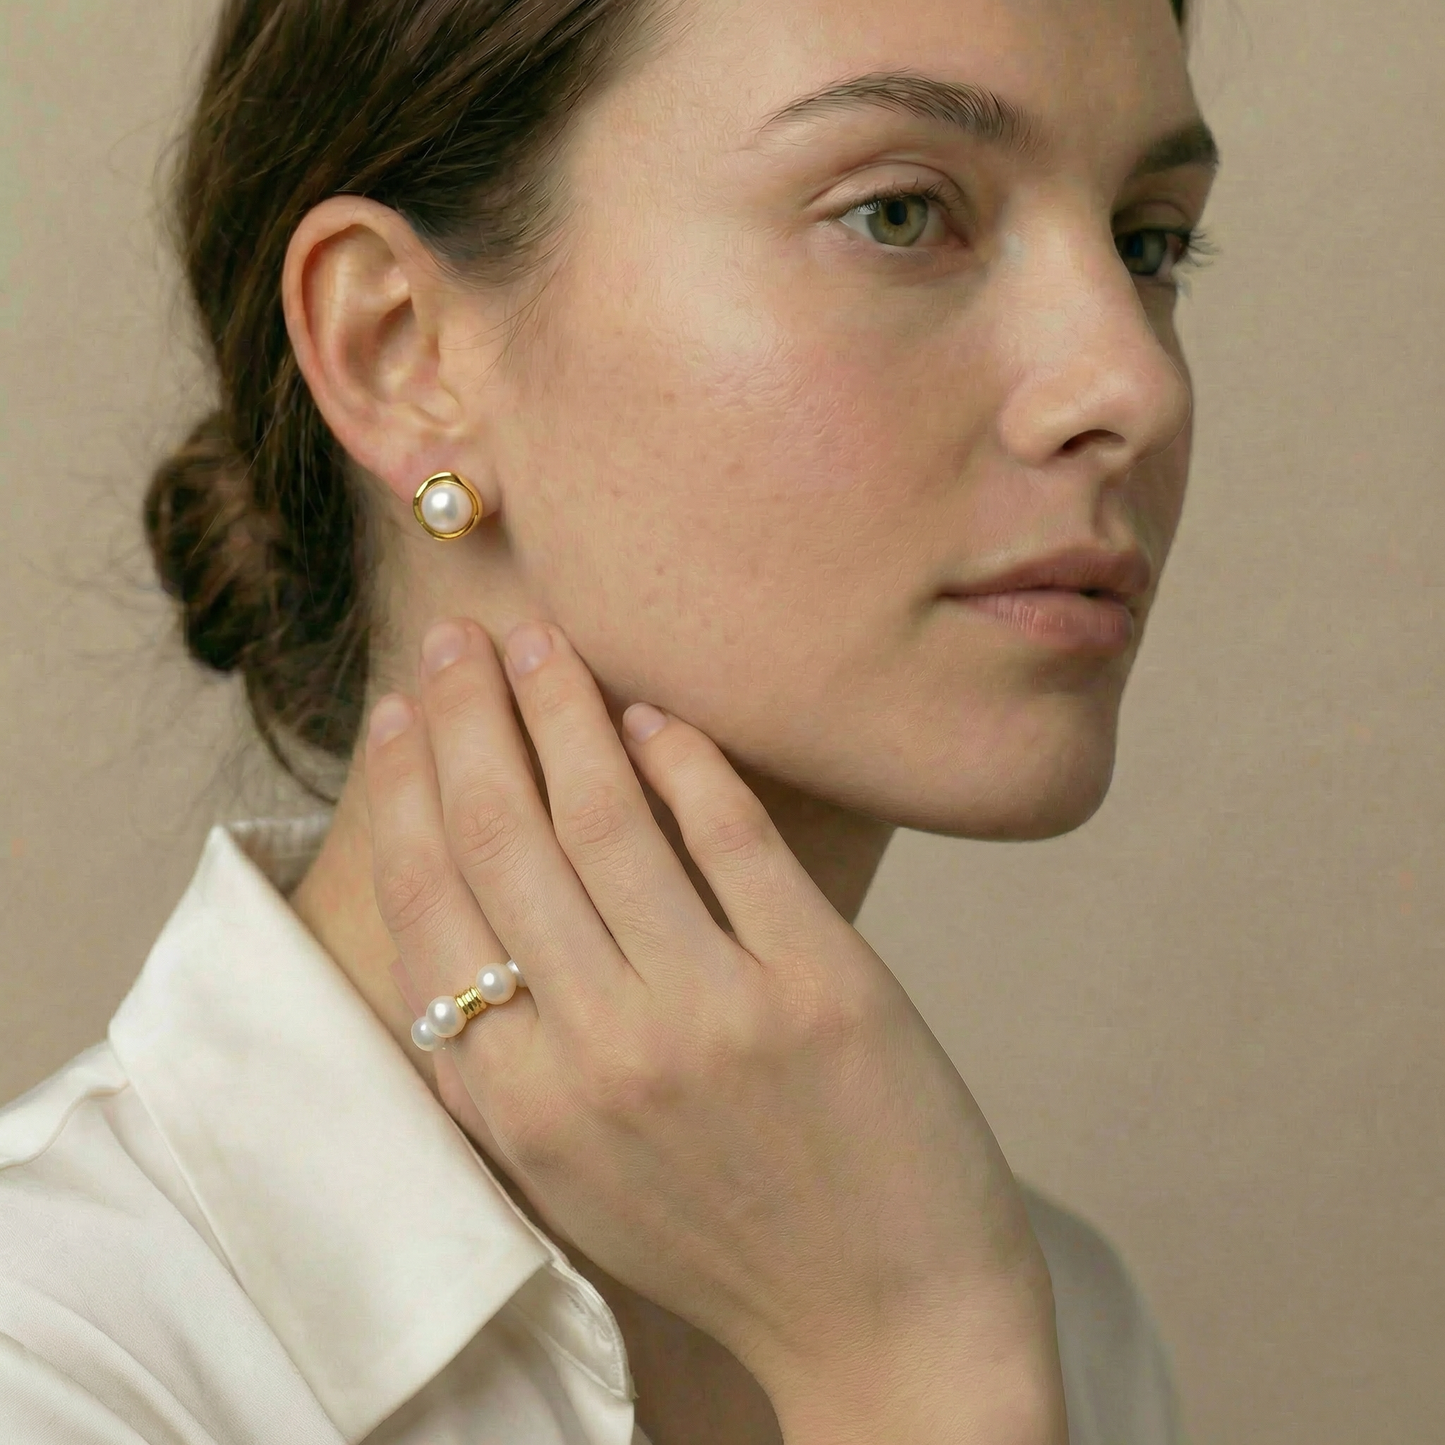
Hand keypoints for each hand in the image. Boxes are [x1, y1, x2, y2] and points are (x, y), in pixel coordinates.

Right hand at [364, 615, 1058, 1409]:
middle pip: (505, 838)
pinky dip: (689, 759)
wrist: (887, 1329)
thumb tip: (461, 896)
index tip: (400, 711)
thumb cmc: (721, 1240)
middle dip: (471, 718)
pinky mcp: (818, 984)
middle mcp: (595, 1051)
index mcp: (517, 1104)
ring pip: (605, 817)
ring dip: (562, 710)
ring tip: (541, 642)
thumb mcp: (572, 1171)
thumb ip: (506, 1055)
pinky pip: (732, 836)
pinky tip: (657, 713)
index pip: (431, 907)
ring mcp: (708, 1014)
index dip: (406, 793)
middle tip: (458, 635)